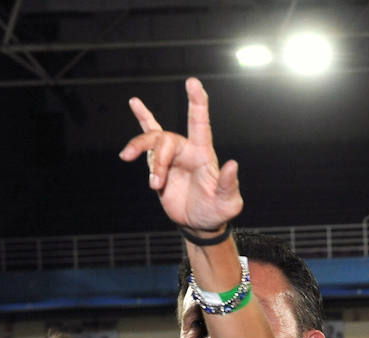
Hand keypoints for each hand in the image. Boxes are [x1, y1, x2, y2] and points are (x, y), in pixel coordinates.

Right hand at [119, 77, 242, 232]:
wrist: (199, 224)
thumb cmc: (217, 212)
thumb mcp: (228, 202)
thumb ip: (229, 184)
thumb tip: (232, 164)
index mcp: (204, 154)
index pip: (201, 123)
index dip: (198, 103)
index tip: (192, 82)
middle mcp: (187, 150)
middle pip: (166, 140)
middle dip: (158, 161)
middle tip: (156, 185)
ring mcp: (172, 156)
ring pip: (152, 144)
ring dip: (149, 163)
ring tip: (151, 183)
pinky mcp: (159, 164)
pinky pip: (148, 139)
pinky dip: (142, 122)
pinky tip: (135, 103)